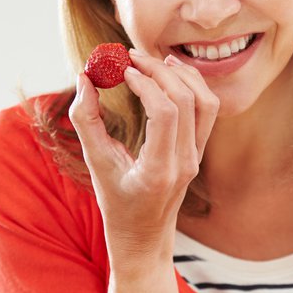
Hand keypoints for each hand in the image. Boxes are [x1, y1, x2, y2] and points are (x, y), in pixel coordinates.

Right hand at [69, 49, 218, 263]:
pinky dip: (191, 86)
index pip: (166, 113)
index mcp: (159, 170)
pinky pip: (207, 110)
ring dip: (182, 74)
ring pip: (206, 102)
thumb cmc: (116, 202)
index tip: (122, 68)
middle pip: (187, 101)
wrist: (145, 235)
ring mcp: (197, 157)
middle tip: (132, 56)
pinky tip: (169, 74)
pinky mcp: (200, 150)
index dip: (146, 83)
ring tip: (154, 59)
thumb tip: (85, 77)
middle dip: (159, 71)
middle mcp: (185, 163)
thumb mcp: (95, 163)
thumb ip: (86, 119)